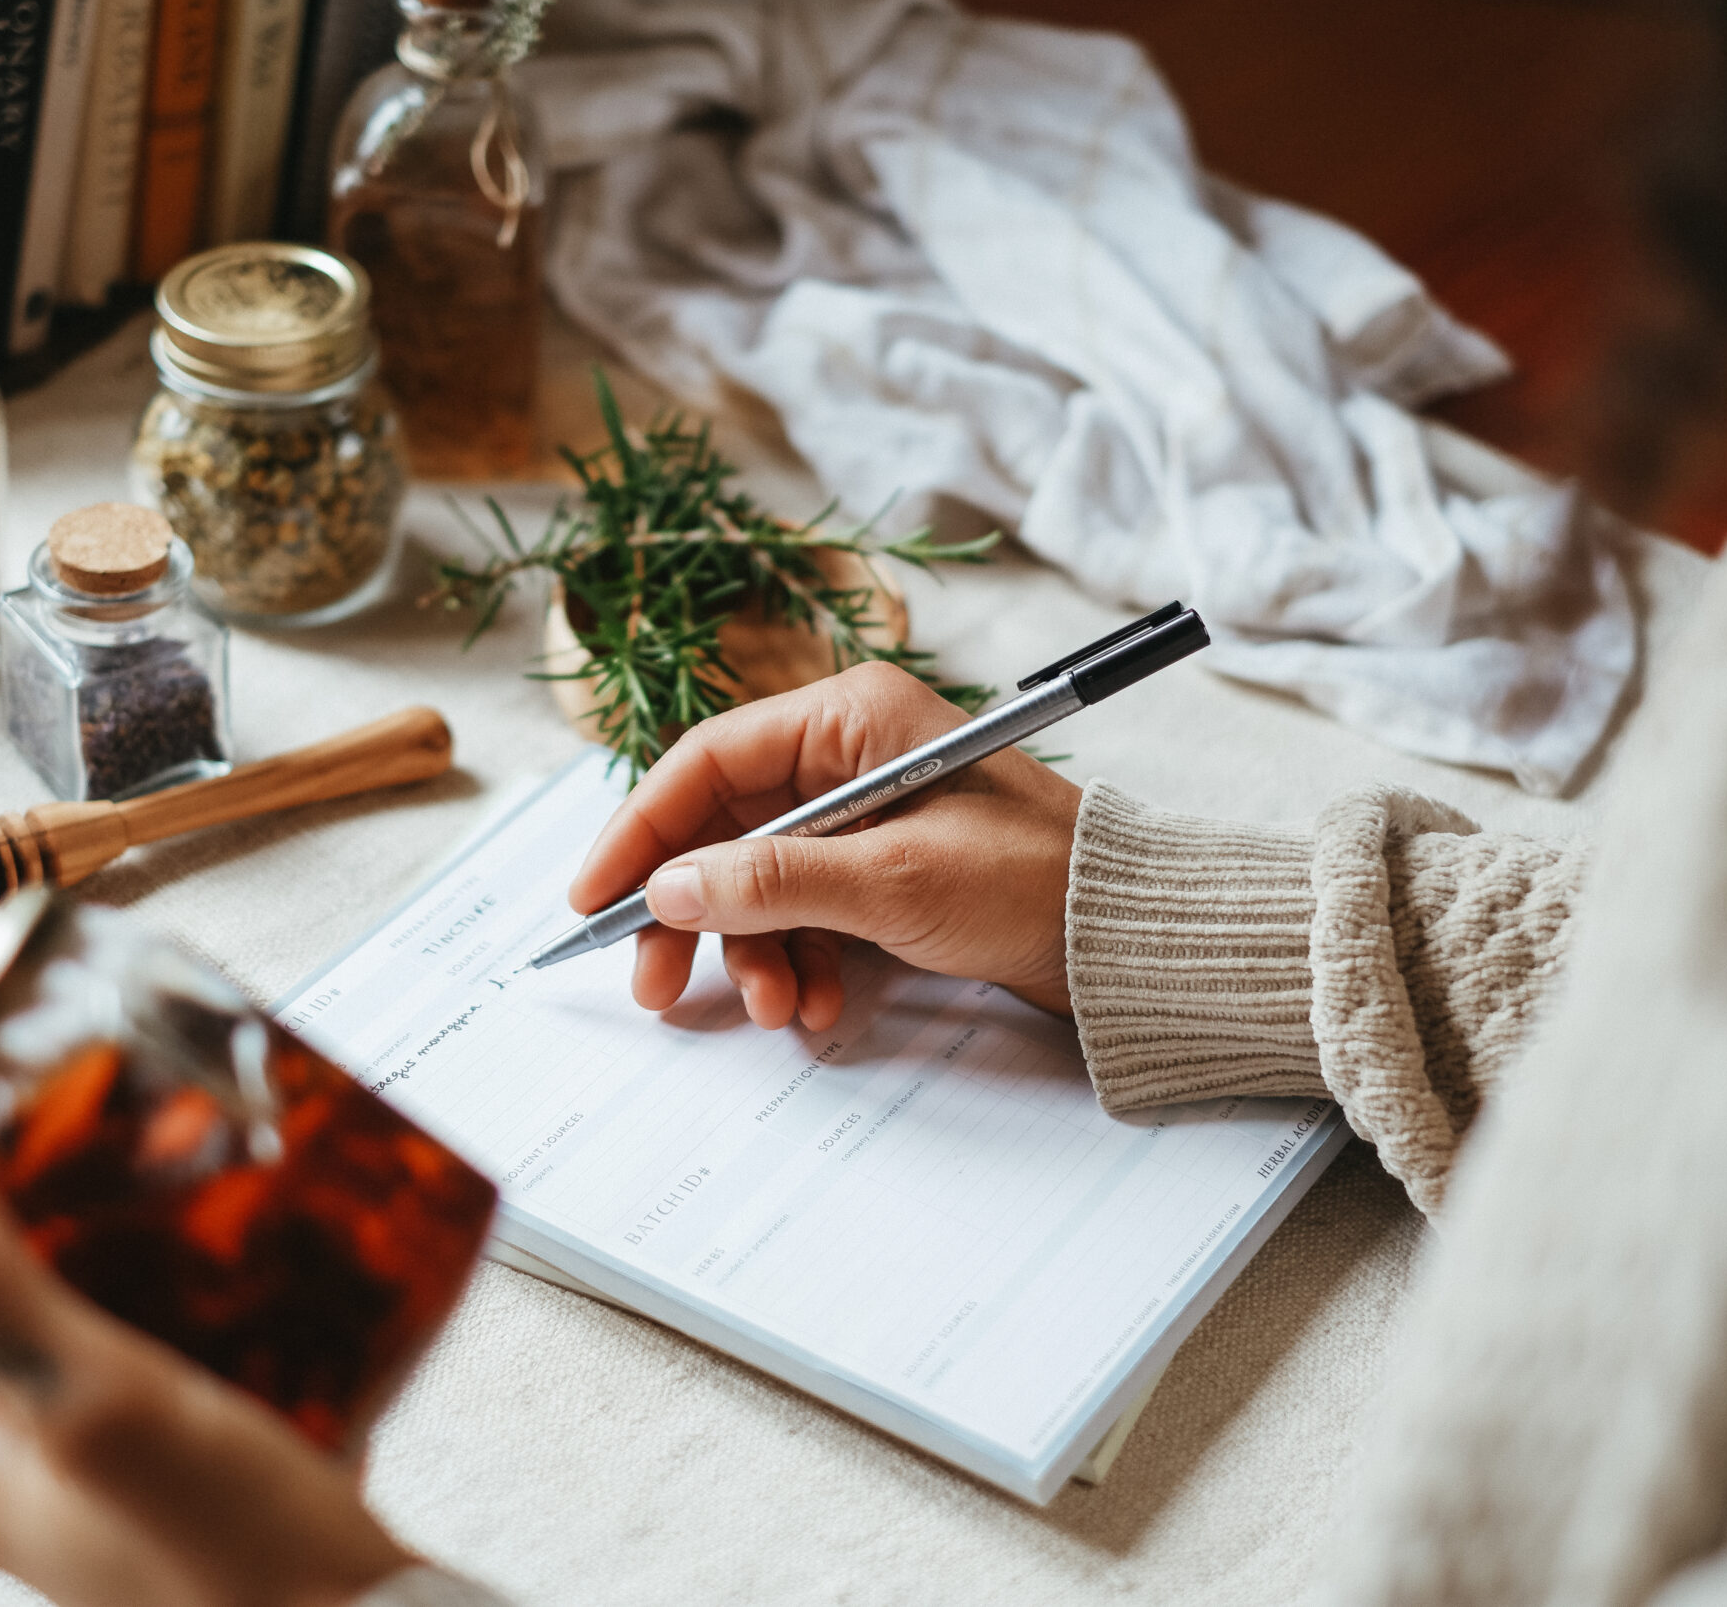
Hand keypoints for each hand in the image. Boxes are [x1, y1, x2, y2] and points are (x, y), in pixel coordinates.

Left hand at [0, 1115, 415, 1606]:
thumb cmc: (239, 1555)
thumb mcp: (102, 1399)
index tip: (16, 1120)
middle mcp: (47, 1483)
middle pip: (26, 1313)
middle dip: (73, 1217)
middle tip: (127, 1143)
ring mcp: (130, 1490)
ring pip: (116, 1337)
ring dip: (154, 1261)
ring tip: (206, 1195)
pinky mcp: (211, 1490)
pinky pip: (197, 1374)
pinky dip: (225, 1316)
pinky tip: (274, 1285)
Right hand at [570, 662, 1082, 1029]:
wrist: (1130, 938)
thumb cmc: (1034, 881)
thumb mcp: (893, 882)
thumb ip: (771, 882)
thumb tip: (667, 888)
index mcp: (848, 718)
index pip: (705, 761)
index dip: (640, 832)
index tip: (596, 900)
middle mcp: (849, 756)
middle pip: (722, 830)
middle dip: (692, 915)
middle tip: (657, 987)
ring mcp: (866, 816)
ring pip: (759, 884)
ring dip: (752, 954)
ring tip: (776, 1010)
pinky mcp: (884, 871)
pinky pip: (807, 915)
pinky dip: (800, 965)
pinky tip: (820, 1008)